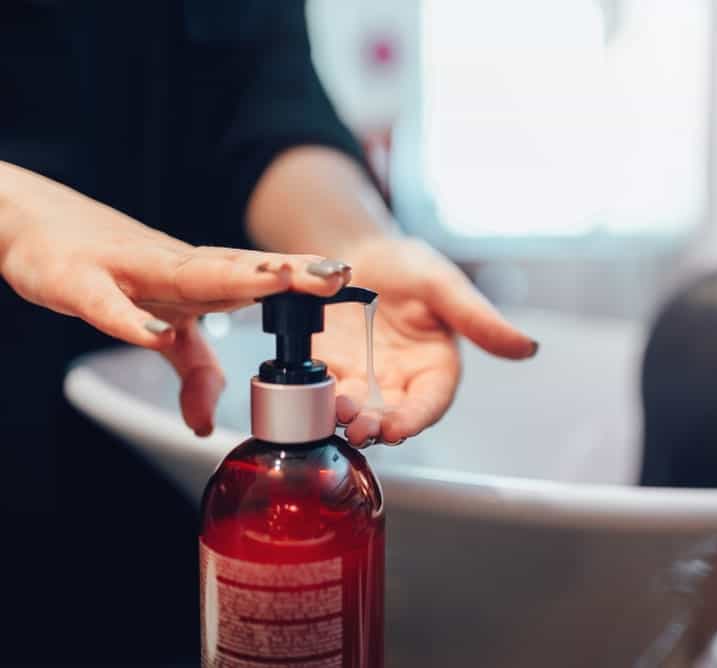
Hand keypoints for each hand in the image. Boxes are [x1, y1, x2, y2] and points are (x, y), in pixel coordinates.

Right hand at [0, 162, 349, 435]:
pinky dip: (129, 319)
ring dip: (231, 278)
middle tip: (335, 273)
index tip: (348, 278)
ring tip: (277, 281)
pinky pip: (106, 305)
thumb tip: (205, 421)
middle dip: (286, 272)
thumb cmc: (106, 269)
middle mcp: (171, 267)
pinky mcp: (77, 281)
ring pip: (184, 274)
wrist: (32, 226)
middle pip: (235, 269)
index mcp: (195, 276)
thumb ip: (186, 366)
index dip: (301, 277)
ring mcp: (126, 271)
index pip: (255, 275)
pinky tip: (155, 333)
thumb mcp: (154, 324)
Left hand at [313, 235, 538, 445]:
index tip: (398, 427)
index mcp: (434, 368)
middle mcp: (399, 382)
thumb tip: (527, 346)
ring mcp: (362, 379)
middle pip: (391, 416)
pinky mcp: (329, 371)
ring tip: (333, 411)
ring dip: (344, 416)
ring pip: (356, 410)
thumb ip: (479, 320)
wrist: (356, 251)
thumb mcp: (445, 286)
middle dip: (375, 426)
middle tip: (358, 426)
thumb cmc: (408, 266)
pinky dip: (315, 396)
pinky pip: (322, 391)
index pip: (430, 403)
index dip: (416, 418)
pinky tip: (307, 392)